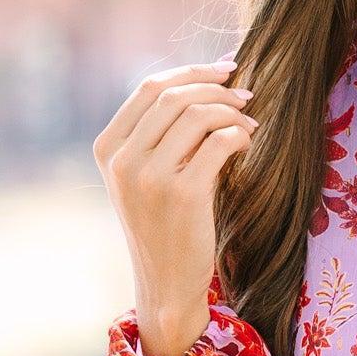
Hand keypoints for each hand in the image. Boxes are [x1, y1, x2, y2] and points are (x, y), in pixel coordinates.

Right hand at [92, 58, 259, 355]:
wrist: (165, 284)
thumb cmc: (162, 227)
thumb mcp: (142, 178)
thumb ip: (156, 135)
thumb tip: (200, 83)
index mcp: (107, 148)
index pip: (150, 88)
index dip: (192, 71)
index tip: (225, 71)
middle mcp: (122, 160)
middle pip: (174, 95)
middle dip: (216, 88)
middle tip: (245, 96)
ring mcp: (149, 177)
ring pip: (197, 114)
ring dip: (231, 112)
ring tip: (249, 124)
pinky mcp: (182, 195)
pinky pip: (217, 143)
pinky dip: (238, 136)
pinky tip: (247, 145)